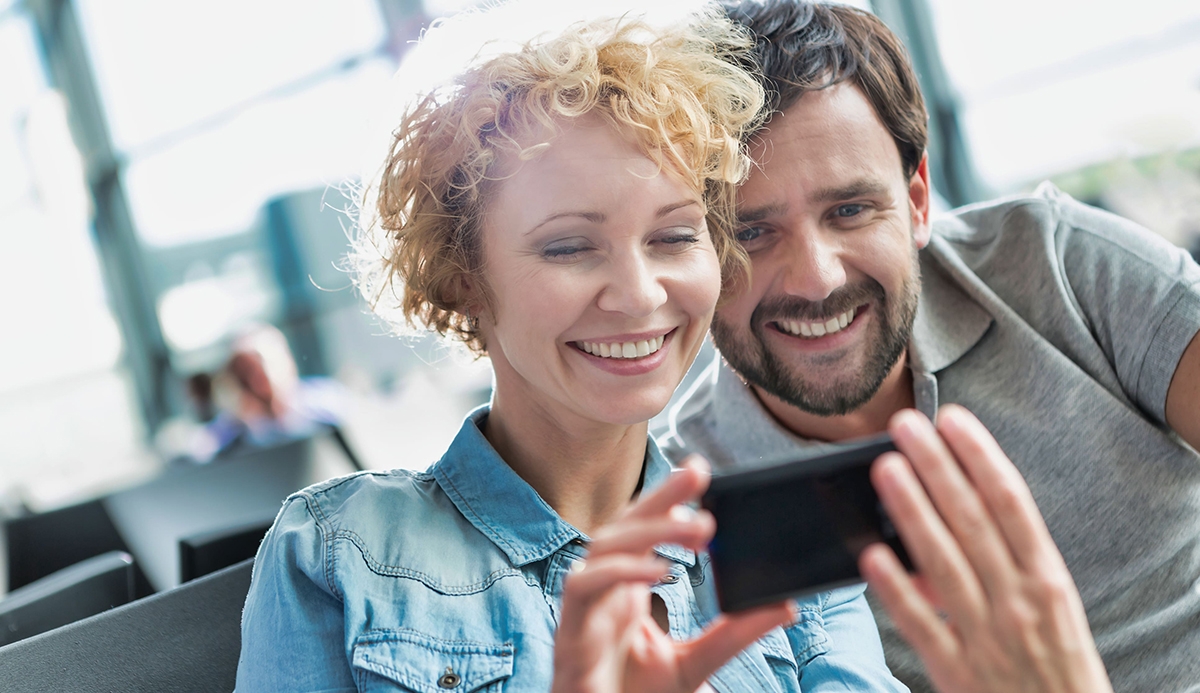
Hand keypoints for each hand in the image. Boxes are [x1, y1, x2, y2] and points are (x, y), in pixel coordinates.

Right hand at [551, 456, 791, 692]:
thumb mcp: (696, 665)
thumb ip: (732, 635)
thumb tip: (782, 606)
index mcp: (624, 593)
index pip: (642, 531)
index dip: (665, 499)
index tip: (700, 472)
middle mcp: (600, 593)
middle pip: (621, 526)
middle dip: (658, 496)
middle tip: (699, 473)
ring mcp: (581, 611)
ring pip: (600, 546)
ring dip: (648, 530)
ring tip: (698, 526)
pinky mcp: (570, 634)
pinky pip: (584, 587)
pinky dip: (619, 571)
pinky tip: (656, 569)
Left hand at [860, 405, 1112, 692]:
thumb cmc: (1058, 670)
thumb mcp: (1052, 612)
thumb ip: (1011, 567)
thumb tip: (956, 518)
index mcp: (1048, 581)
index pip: (1011, 503)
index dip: (980, 456)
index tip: (953, 419)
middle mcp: (1019, 603)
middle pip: (972, 521)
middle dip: (936, 467)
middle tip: (904, 426)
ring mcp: (987, 638)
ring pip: (943, 563)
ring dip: (912, 511)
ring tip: (884, 468)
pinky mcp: (958, 675)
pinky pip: (922, 626)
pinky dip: (897, 590)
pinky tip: (871, 556)